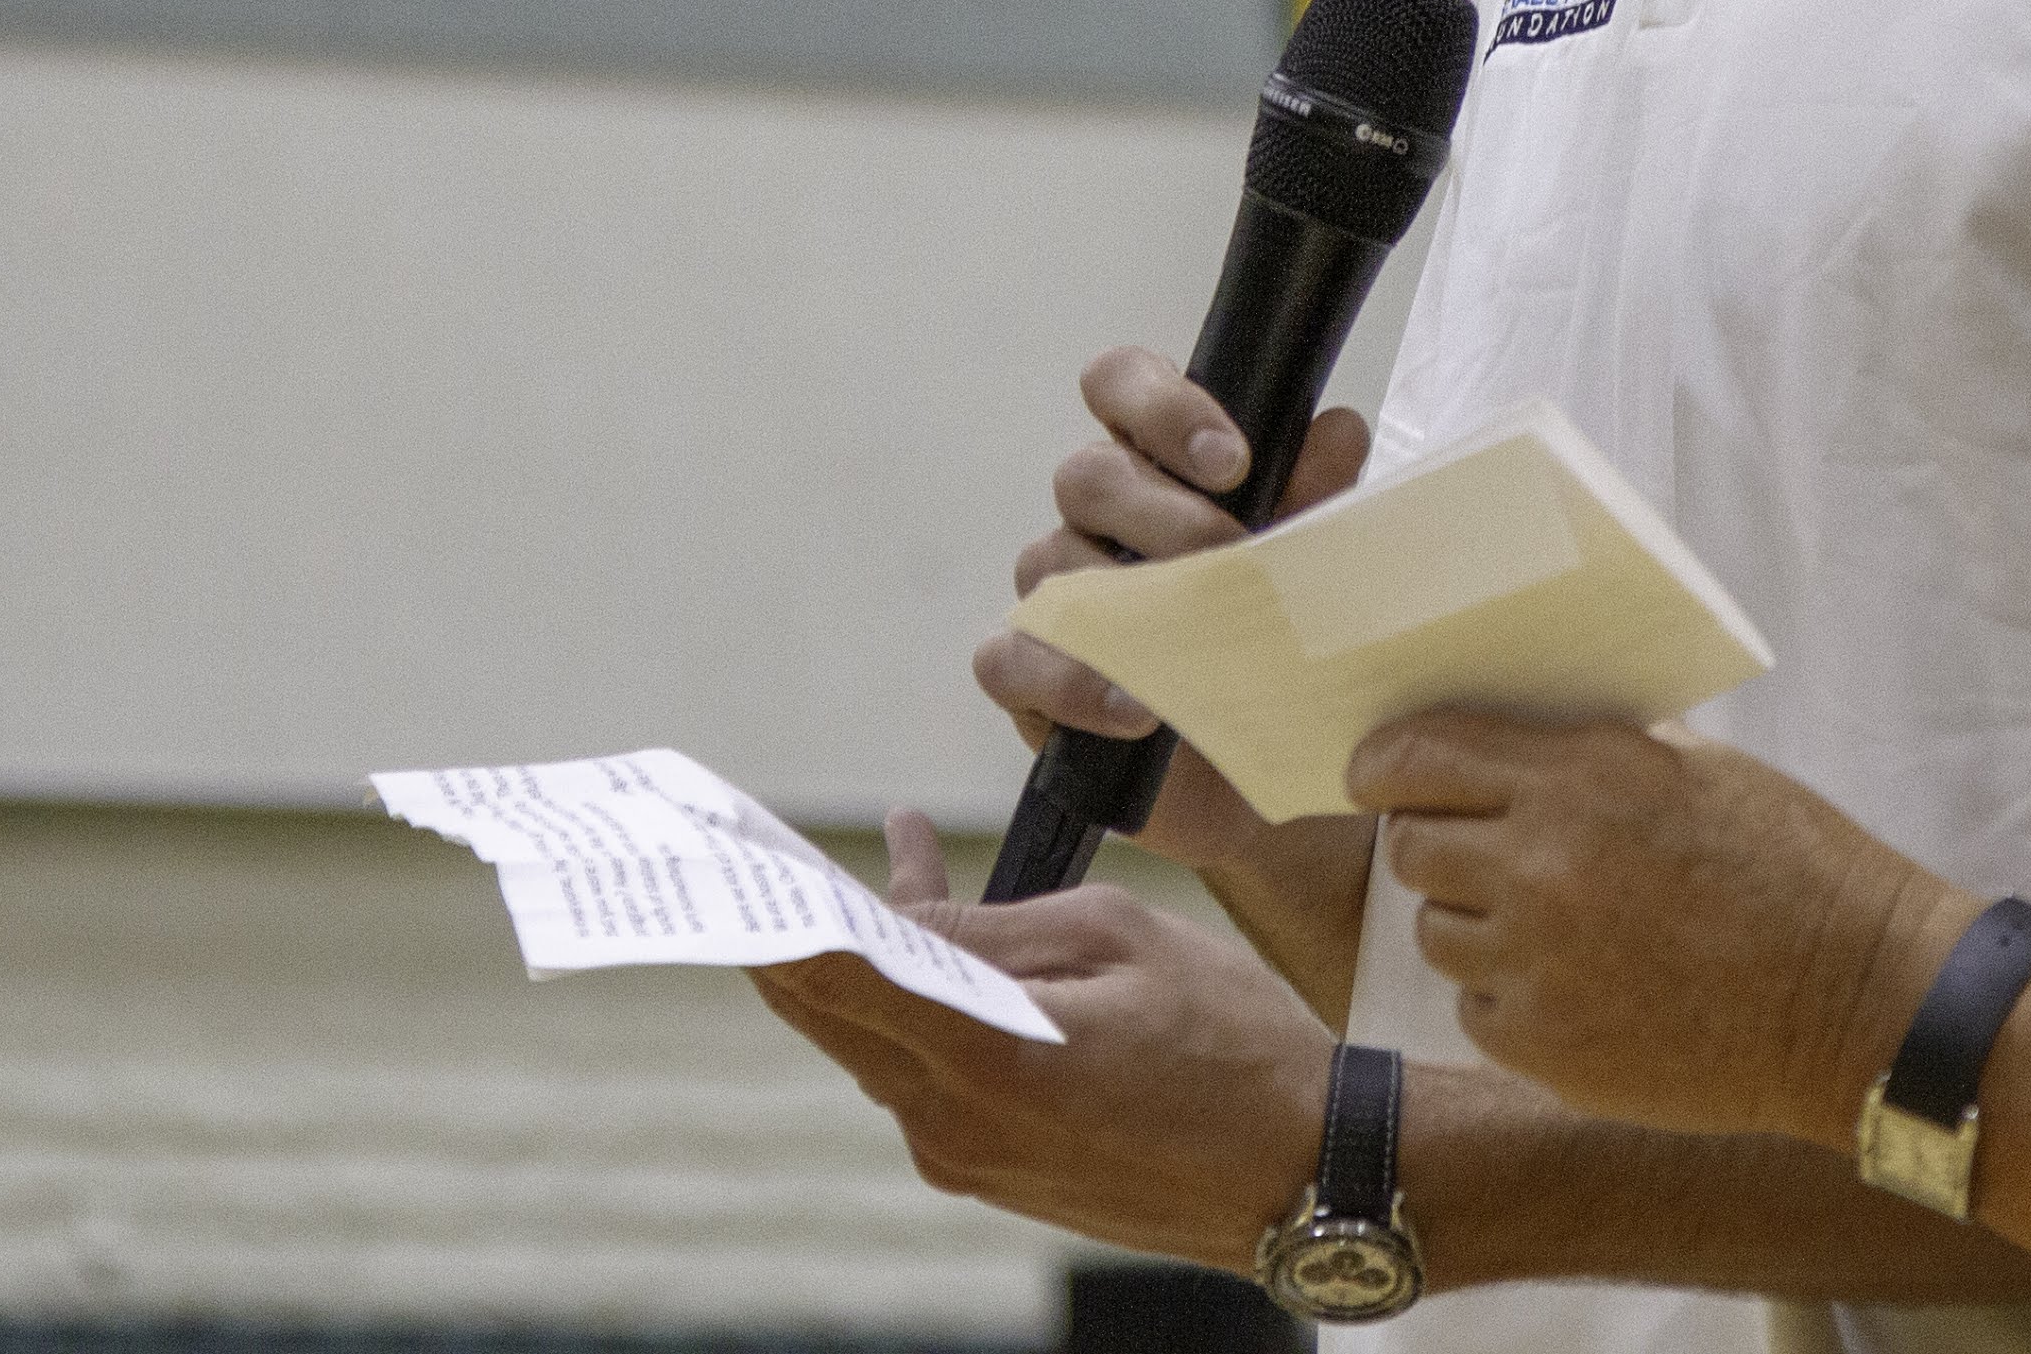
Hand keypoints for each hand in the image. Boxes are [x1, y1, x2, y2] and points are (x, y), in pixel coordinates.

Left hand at [755, 812, 1336, 1262]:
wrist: (1302, 1176)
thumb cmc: (1232, 1042)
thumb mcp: (1118, 939)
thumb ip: (992, 930)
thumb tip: (896, 917)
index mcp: (983, 1059)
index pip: (832, 977)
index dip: (769, 910)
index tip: (729, 855)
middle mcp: (952, 1125)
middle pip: (830, 1015)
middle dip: (795, 930)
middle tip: (761, 857)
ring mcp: (966, 1161)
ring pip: (877, 1043)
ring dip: (869, 961)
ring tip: (890, 871)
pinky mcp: (991, 1173)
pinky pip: (924, 1076)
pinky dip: (917, 1009)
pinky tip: (946, 951)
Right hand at [972, 346, 1373, 870]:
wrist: (1258, 771)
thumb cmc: (1276, 644)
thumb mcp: (1311, 569)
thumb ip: (1318, 498)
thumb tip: (1336, 431)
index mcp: (1156, 464)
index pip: (1120, 384)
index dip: (1163, 404)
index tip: (1233, 459)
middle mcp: (1093, 518)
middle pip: (1086, 473)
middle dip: (1163, 512)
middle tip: (1233, 556)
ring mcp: (1053, 593)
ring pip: (1047, 559)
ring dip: (1126, 598)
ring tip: (1198, 638)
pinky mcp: (1027, 675)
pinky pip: (1010, 658)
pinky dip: (1072, 682)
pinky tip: (1138, 709)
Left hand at [1353, 714, 1968, 1146]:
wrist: (1858, 1001)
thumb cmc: (1793, 868)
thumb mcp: (1696, 769)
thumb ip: (1591, 753)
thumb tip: (1506, 742)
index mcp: (1580, 777)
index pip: (1418, 756)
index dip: (1382, 766)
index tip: (1373, 777)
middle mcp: (1541, 866)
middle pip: (1411, 846)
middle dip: (1435, 843)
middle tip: (1483, 855)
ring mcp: (1538, 963)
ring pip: (1436, 932)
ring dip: (1474, 924)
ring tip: (1553, 928)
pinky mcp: (1546, 1048)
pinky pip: (1478, 1010)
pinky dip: (1512, 999)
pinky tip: (1583, 989)